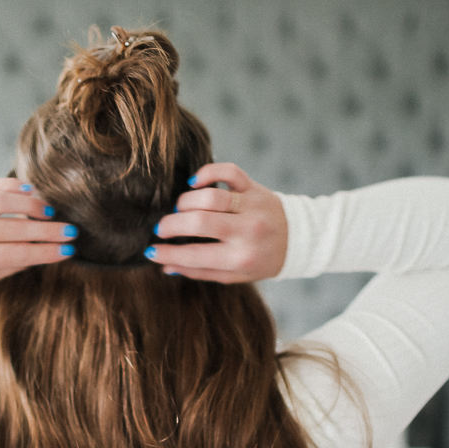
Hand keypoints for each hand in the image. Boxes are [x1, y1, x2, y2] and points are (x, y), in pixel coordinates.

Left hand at [0, 178, 77, 285]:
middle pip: (14, 229)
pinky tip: (31, 192)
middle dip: (47, 230)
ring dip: (31, 206)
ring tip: (50, 212)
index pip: (17, 254)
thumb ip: (10, 265)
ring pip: (3, 202)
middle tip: (69, 231)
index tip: (67, 250)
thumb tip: (41, 252)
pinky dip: (13, 187)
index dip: (45, 252)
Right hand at [147, 163, 287, 282]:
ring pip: (210, 197)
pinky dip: (207, 173)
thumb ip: (200, 271)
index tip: (151, 251)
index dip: (167, 254)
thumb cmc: (260, 260)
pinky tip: (194, 183)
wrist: (297, 240)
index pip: (194, 255)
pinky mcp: (254, 187)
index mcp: (239, 258)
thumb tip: (165, 266)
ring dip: (186, 202)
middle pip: (199, 222)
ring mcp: (251, 206)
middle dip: (171, 225)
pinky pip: (228, 172)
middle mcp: (246, 232)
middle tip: (161, 228)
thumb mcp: (232, 275)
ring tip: (179, 210)